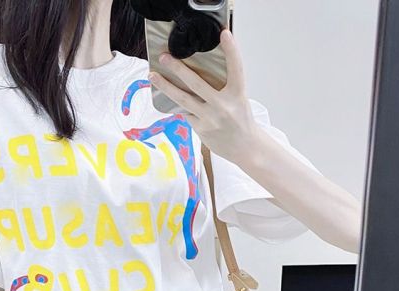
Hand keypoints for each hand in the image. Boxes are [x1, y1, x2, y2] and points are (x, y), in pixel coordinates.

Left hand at [148, 28, 259, 165]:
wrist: (245, 148)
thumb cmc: (241, 120)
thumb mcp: (239, 99)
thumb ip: (225, 86)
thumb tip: (201, 72)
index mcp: (237, 94)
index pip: (236, 68)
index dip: (231, 50)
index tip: (224, 34)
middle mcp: (224, 105)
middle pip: (196, 83)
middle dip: (178, 68)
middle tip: (164, 57)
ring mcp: (211, 118)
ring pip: (183, 99)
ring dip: (166, 86)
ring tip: (153, 76)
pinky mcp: (201, 129)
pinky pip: (184, 113)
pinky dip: (176, 104)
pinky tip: (166, 96)